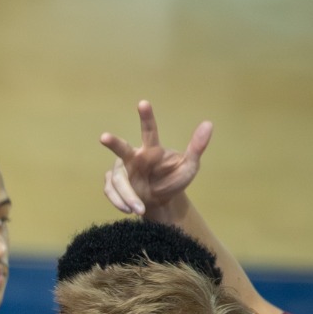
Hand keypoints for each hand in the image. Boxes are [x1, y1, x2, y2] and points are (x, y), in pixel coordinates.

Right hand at [99, 100, 210, 222]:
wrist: (161, 203)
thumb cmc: (174, 181)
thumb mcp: (189, 167)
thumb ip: (196, 147)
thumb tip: (209, 124)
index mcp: (152, 150)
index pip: (149, 131)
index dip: (146, 117)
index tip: (143, 103)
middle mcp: (134, 157)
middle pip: (121, 149)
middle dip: (113, 143)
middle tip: (103, 137)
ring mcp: (122, 171)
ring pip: (117, 180)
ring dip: (127, 195)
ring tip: (138, 209)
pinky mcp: (113, 184)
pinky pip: (111, 191)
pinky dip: (119, 201)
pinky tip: (129, 209)